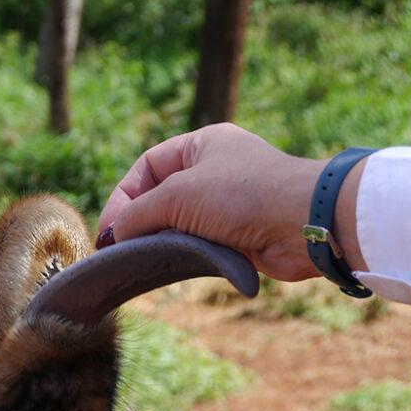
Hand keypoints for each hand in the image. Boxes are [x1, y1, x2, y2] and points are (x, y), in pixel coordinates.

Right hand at [97, 123, 367, 281]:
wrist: (303, 223)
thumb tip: (114, 234)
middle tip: (118, 248)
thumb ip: (138, 213)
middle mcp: (212, 171)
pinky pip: (195, 244)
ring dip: (158, 240)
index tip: (108, 230)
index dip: (122, 197)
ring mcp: (224, 204)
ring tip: (141, 258)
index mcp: (200, 146)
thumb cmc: (242, 195)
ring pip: (176, 224)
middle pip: (158, 197)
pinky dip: (179, 254)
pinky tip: (168, 264)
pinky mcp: (235, 235)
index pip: (146, 167)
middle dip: (137, 221)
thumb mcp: (177, 196)